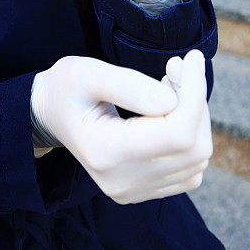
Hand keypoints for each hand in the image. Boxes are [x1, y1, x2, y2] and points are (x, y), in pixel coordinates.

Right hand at [30, 49, 212, 204]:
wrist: (51, 114)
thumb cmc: (66, 88)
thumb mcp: (86, 72)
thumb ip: (129, 84)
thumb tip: (172, 101)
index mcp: (105, 151)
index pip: (176, 133)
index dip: (194, 94)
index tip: (191, 59)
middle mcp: (122, 181)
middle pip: (192, 147)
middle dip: (195, 101)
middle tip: (175, 68)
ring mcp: (134, 191)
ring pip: (197, 158)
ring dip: (194, 117)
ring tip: (166, 88)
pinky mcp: (144, 191)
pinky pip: (191, 169)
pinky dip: (190, 136)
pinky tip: (168, 113)